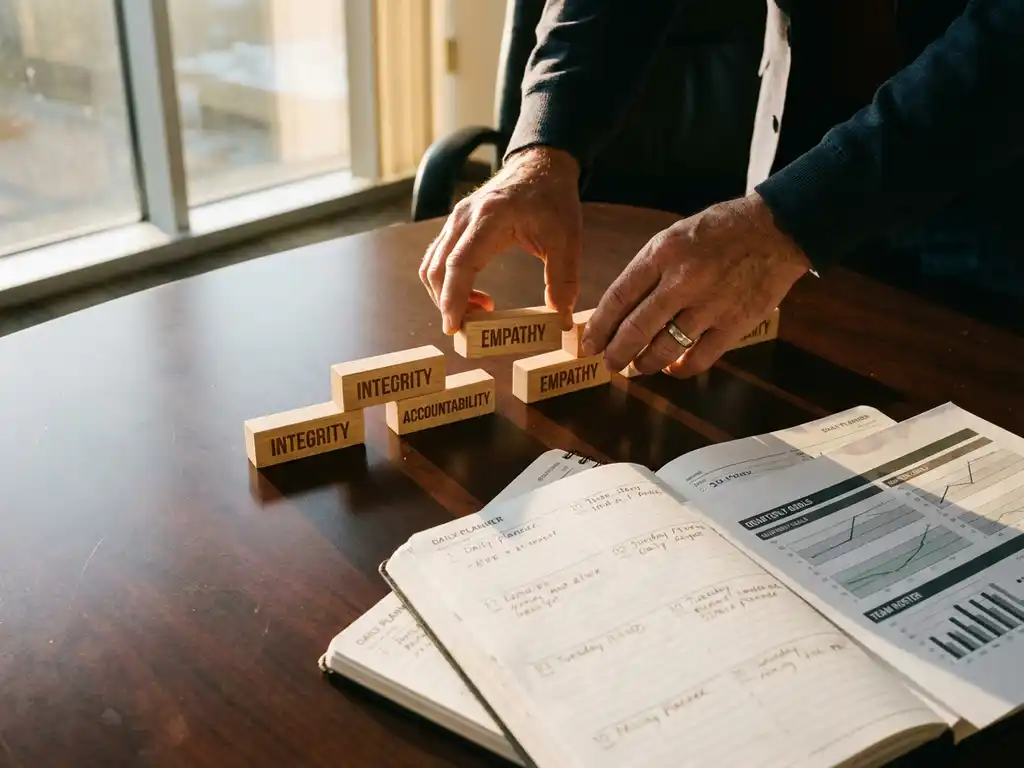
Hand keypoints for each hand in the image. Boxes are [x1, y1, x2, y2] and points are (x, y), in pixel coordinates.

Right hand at [419, 146, 581, 333]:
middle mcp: (464, 218)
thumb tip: (560, 318)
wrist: (541, 164)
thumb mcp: (567, 239)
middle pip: (437, 269)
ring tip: (479, 311)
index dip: (453, 299)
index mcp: (490, 218)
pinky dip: (448, 282)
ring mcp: (456, 220)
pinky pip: (438, 258)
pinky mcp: (456, 225)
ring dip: (446, 295)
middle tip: (470, 330)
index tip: (453, 326)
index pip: (459, 264)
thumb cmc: (553, 199)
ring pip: (432, 265)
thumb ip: (563, 279)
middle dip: (446, 304)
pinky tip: (476, 295)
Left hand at [581, 192, 810, 376]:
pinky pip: (699, 359)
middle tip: (609, 364)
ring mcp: (710, 305)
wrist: (777, 229)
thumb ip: (650, 269)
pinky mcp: (734, 324)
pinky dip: (680, 369)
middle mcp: (683, 280)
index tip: (590, 343)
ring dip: (645, 363)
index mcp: (663, 253)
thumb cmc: (722, 231)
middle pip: (636, 328)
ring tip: (638, 366)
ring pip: (664, 348)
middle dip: (616, 353)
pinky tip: (673, 367)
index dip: (600, 325)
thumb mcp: (676, 236)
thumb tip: (623, 308)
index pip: (619, 296)